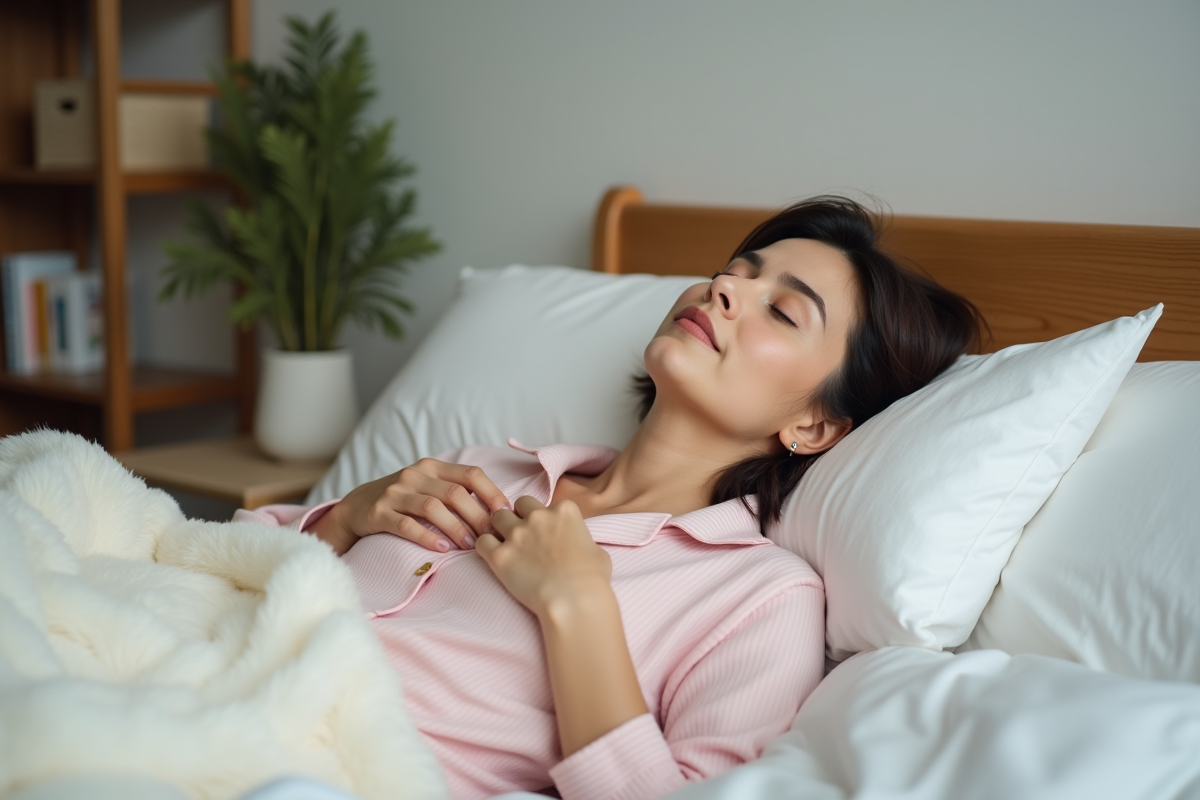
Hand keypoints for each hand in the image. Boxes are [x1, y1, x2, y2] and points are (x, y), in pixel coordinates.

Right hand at [311, 459, 510, 555]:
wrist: (356, 507)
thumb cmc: (404, 500)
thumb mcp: (428, 487)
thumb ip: (456, 492)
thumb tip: (498, 512)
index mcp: (432, 467)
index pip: (470, 474)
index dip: (492, 493)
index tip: (506, 515)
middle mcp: (414, 475)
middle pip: (455, 493)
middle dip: (478, 516)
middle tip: (492, 537)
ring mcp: (395, 493)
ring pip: (432, 508)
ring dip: (456, 528)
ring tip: (470, 546)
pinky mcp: (378, 512)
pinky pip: (406, 525)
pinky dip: (427, 537)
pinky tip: (442, 549)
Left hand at [475, 495, 611, 618]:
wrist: (574, 600)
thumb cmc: (591, 579)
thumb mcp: (598, 551)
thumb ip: (582, 540)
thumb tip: (579, 546)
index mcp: (564, 510)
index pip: (544, 503)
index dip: (542, 518)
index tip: (544, 533)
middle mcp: (538, 516)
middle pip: (518, 505)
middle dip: (519, 517)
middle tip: (523, 537)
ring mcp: (517, 534)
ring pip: (496, 518)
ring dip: (500, 529)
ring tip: (507, 546)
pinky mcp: (500, 555)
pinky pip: (482, 542)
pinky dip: (486, 548)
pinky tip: (495, 558)